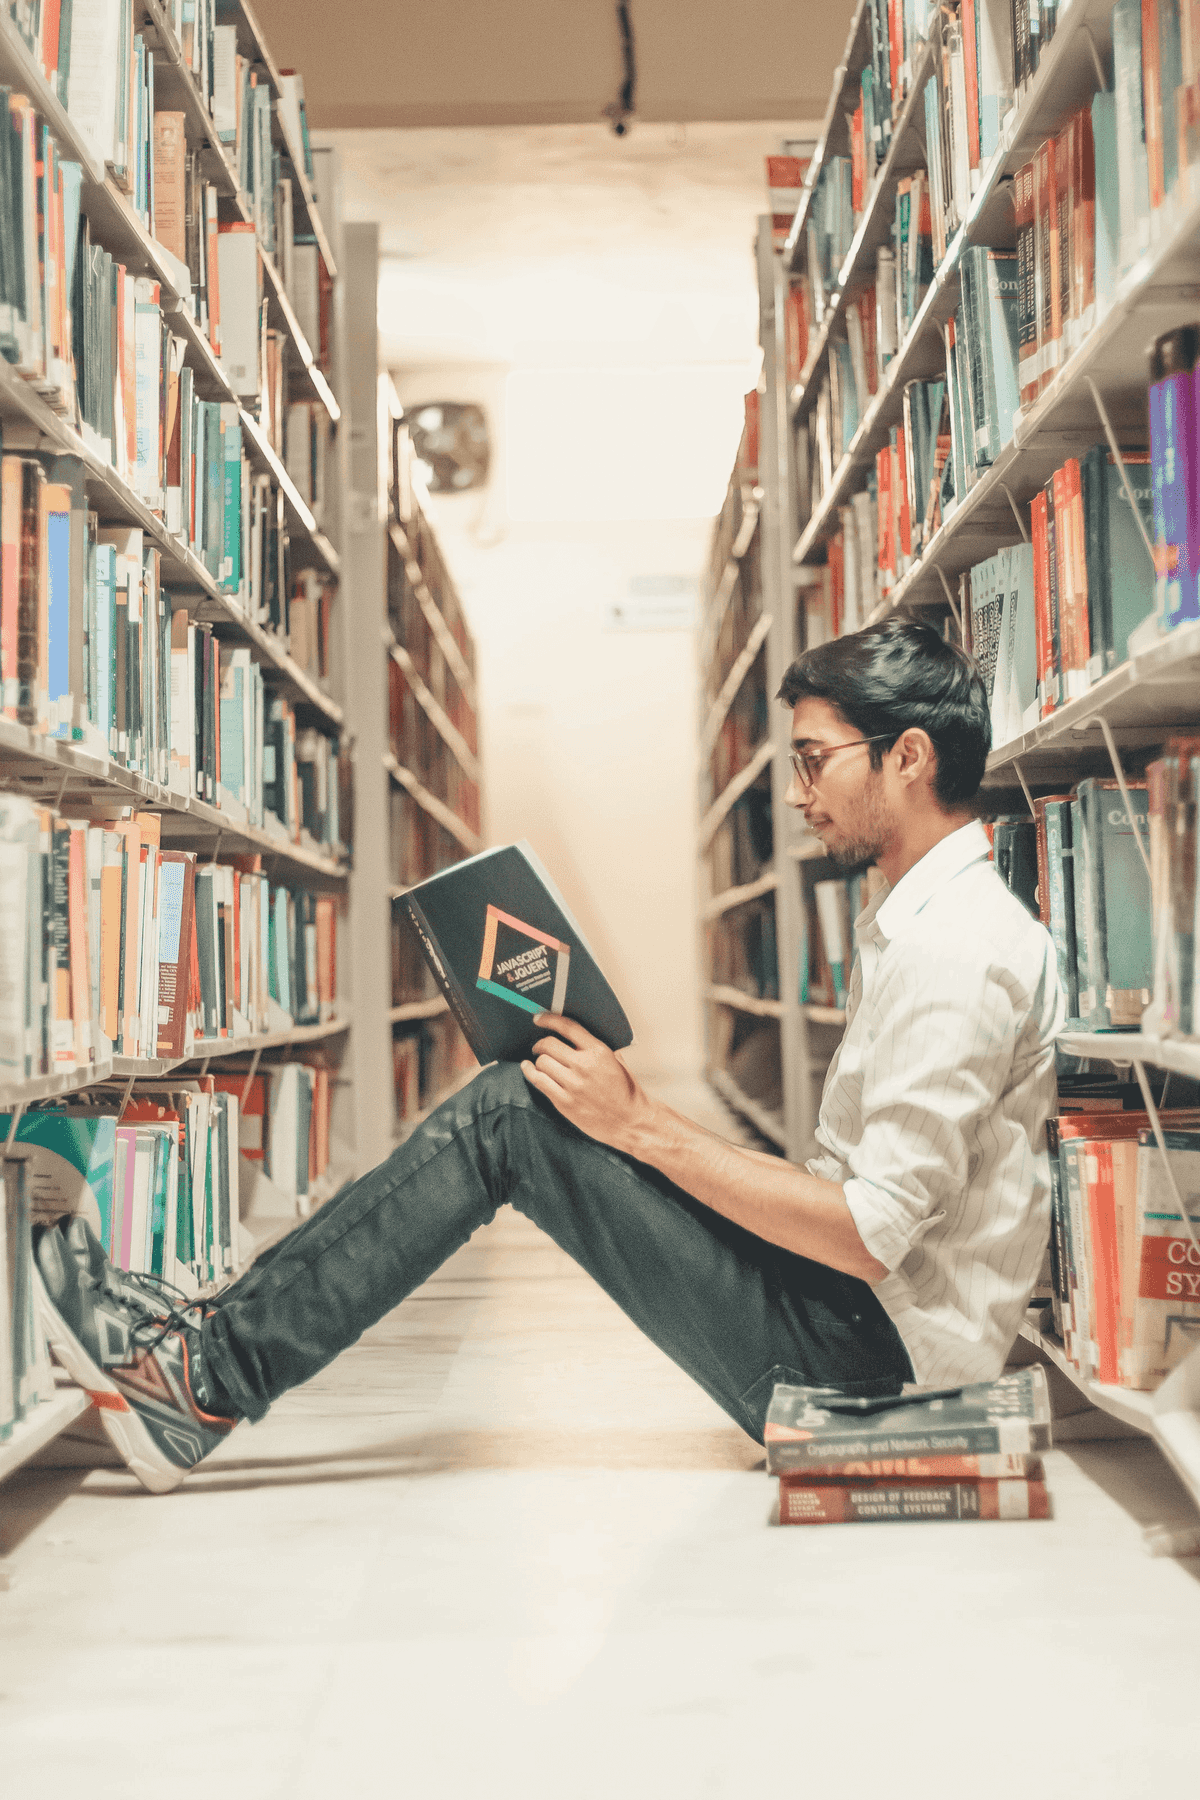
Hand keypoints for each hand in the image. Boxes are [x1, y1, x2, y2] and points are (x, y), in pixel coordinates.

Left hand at [521, 1014, 651, 1150]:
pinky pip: (539, 1081)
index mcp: (599, 1052)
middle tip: (539, 1047)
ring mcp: (573, 1085)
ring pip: (542, 1062)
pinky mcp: (565, 1102)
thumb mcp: (616, 1062)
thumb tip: (574, 1039)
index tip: (539, 1018)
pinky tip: (528, 1068)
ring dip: (537, 1060)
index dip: (549, 1020)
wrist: (630, 1122)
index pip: (567, 1028)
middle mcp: (584, 1066)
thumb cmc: (626, 1093)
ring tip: (538, 1061)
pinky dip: (530, 1072)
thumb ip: (596, 1049)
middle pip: (549, 1044)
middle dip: (540, 1043)